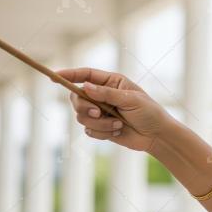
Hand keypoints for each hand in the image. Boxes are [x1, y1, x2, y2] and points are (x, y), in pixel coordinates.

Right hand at [57, 67, 173, 151]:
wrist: (156, 136)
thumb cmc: (149, 113)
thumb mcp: (131, 100)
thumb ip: (107, 94)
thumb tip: (85, 87)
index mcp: (111, 82)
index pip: (86, 75)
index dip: (69, 75)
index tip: (54, 76)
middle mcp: (102, 95)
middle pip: (76, 97)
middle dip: (85, 107)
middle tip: (98, 112)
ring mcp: (100, 112)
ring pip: (81, 117)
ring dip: (99, 123)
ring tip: (118, 125)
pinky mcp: (100, 127)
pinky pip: (89, 130)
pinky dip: (102, 133)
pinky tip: (117, 132)